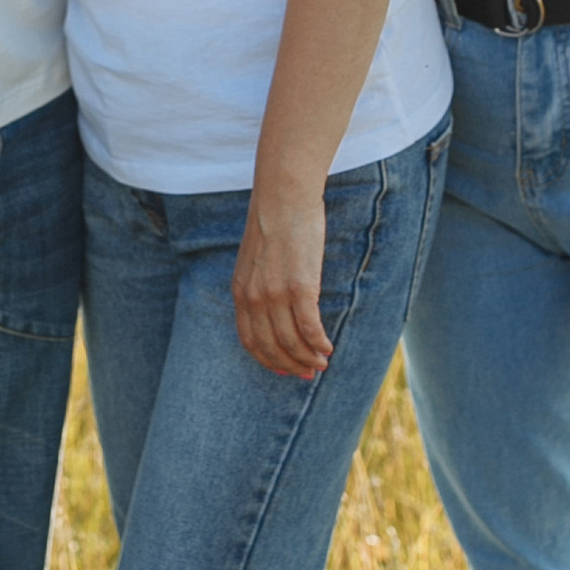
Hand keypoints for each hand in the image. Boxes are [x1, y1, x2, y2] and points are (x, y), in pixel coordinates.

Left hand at [233, 184, 333, 378]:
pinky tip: (328, 347)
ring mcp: (276, 294)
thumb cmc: (273, 221)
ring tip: (322, 362)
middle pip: (271, 347)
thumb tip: (271, 304)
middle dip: (290, 366)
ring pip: (292, 341)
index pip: (250, 340)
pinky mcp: (301, 286)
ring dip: (308, 358)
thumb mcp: (253, 258)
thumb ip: (257, 283)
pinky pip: (310, 327)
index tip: (284, 370)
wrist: (283, 196)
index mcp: (240, 291)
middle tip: (308, 373)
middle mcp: (254, 298)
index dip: (268, 360)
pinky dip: (319, 343)